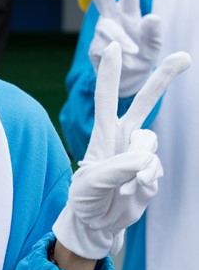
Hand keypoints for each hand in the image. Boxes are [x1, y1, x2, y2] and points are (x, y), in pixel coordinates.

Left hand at [53, 42, 190, 258]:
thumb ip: (114, 170)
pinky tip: (130, 193)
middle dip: (163, 79)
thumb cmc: (85, 198)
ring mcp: (139, 153)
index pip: (105, 99)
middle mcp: (123, 137)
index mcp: (103, 134)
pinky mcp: (151, 171)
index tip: (111, 48)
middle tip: (184, 57)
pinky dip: (143, 184)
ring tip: (122, 185)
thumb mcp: (89, 185)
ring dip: (138, 167)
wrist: (97, 221)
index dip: (109, 74)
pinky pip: (154, 171)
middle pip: (145, 103)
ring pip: (150, 145)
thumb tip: (143, 159)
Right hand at [88, 0, 161, 96]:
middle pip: (104, 1)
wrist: (130, 80)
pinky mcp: (94, 50)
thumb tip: (152, 16)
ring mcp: (101, 35)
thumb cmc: (143, 56)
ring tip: (134, 52)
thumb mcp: (155, 44)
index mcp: (129, 14)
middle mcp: (113, 21)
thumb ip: (154, 31)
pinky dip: (117, 56)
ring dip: (121, 39)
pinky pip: (103, 48)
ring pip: (105, 28)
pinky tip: (127, 63)